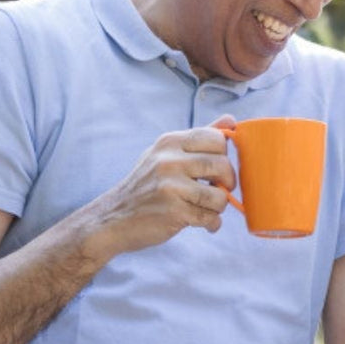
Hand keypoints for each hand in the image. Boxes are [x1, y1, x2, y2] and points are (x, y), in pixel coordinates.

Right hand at [85, 115, 237, 254]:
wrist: (112, 219)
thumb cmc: (146, 186)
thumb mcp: (165, 154)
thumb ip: (198, 138)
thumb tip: (231, 120)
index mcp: (169, 142)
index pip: (216, 138)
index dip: (224, 155)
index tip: (216, 168)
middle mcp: (169, 160)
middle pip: (223, 165)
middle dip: (227, 182)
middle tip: (217, 190)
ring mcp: (171, 186)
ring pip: (220, 195)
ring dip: (218, 207)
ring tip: (206, 208)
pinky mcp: (174, 212)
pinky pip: (210, 218)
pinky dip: (211, 223)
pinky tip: (201, 222)